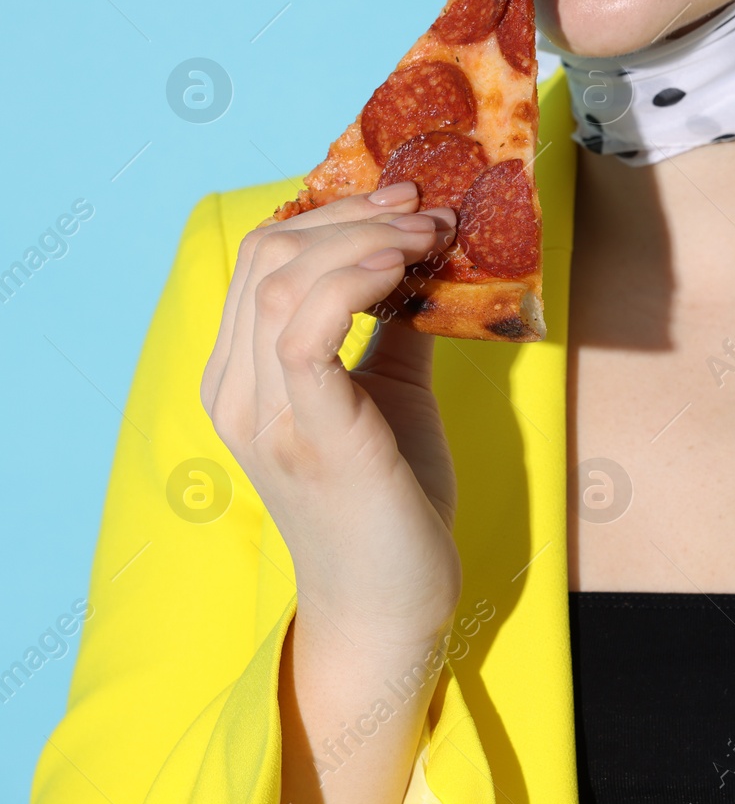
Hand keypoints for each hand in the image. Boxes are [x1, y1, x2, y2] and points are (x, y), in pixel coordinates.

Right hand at [201, 181, 462, 651]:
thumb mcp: (392, 392)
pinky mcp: (311, 437)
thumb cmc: (392, 499)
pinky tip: (402, 269)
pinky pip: (304, 333)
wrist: (392, 604)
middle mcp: (236, 391)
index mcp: (244, 376)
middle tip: (427, 211)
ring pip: (281, 282)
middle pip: (266, 257)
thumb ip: (392, 328)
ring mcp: (265, 416)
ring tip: (430, 234)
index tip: (405, 200)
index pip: (261, 261)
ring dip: (364, 240)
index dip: (332, 214)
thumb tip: (428, 257)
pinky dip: (351, 283)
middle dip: (353, 215)